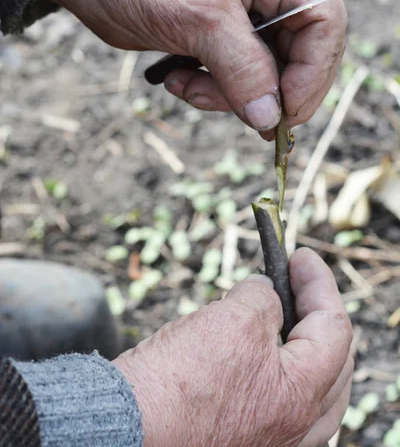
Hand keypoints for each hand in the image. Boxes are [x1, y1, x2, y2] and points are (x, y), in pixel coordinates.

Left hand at [44, 0, 346, 136]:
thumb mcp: (196, 17)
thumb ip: (242, 67)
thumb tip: (272, 116)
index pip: (324, 18)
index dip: (315, 68)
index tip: (287, 107)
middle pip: (300, 56)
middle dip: (270, 92)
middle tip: (250, 121)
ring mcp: (245, 22)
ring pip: (266, 78)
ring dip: (227, 96)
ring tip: (188, 88)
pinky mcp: (221, 45)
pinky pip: (235, 84)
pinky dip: (209, 93)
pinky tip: (177, 80)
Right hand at [113, 248, 352, 446]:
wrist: (124, 426)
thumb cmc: (176, 382)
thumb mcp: (231, 320)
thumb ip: (262, 299)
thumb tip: (266, 291)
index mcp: (300, 396)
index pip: (333, 328)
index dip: (319, 283)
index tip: (302, 257)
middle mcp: (295, 427)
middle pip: (331, 359)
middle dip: (316, 312)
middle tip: (295, 279)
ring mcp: (272, 438)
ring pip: (308, 384)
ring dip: (298, 340)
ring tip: (277, 309)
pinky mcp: (246, 439)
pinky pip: (280, 400)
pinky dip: (276, 366)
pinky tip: (255, 348)